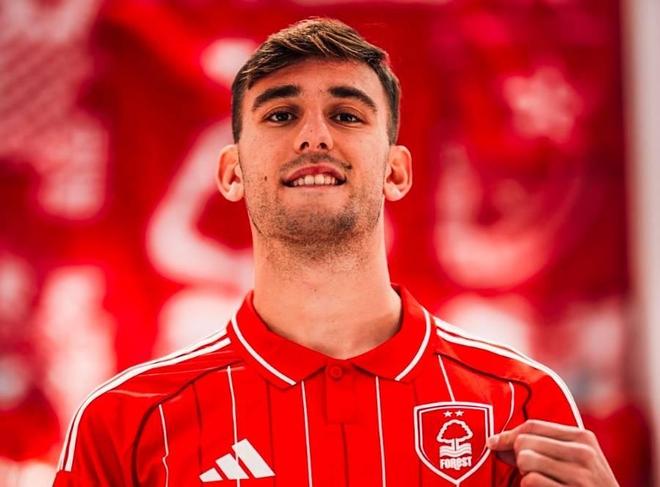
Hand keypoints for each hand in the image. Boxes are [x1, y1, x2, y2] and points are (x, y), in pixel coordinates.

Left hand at [487, 419, 618, 485]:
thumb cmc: (586, 485)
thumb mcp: (574, 460)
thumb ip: (542, 446)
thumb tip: (496, 442)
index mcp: (583, 438)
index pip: (533, 426)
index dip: (508, 434)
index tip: (494, 442)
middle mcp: (583, 454)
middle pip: (525, 442)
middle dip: (519, 457)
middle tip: (530, 470)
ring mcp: (579, 476)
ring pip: (526, 460)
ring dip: (524, 474)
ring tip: (539, 481)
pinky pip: (531, 481)